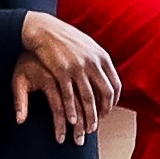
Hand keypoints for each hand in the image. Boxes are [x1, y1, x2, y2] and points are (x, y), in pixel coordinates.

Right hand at [13, 12, 126, 140]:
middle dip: (103, 112)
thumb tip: (108, 74)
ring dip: (88, 116)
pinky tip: (71, 120)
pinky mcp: (61, 71)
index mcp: (102, 57)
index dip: (112, 102)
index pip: (115, 85)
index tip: (106, 112)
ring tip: (86, 129)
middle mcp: (93, 62)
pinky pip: (68, 95)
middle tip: (97, 125)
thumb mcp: (88, 46)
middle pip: (105, 93)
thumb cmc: (65, 39)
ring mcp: (77, 67)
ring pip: (88, 97)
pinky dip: (71, 110)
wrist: (44, 29)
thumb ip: (98, 61)